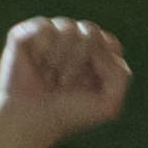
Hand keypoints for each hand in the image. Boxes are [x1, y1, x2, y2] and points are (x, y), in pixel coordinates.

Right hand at [0, 17, 134, 147]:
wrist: (31, 120)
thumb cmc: (68, 114)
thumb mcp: (109, 103)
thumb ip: (121, 74)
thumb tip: (97, 44)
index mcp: (95, 56)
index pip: (110, 43)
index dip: (101, 63)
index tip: (88, 86)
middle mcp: (74, 41)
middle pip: (91, 31)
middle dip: (80, 62)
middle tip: (65, 84)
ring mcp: (50, 36)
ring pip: (69, 27)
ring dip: (60, 59)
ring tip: (49, 77)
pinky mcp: (26, 34)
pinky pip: (44, 27)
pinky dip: (43, 50)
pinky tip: (36, 65)